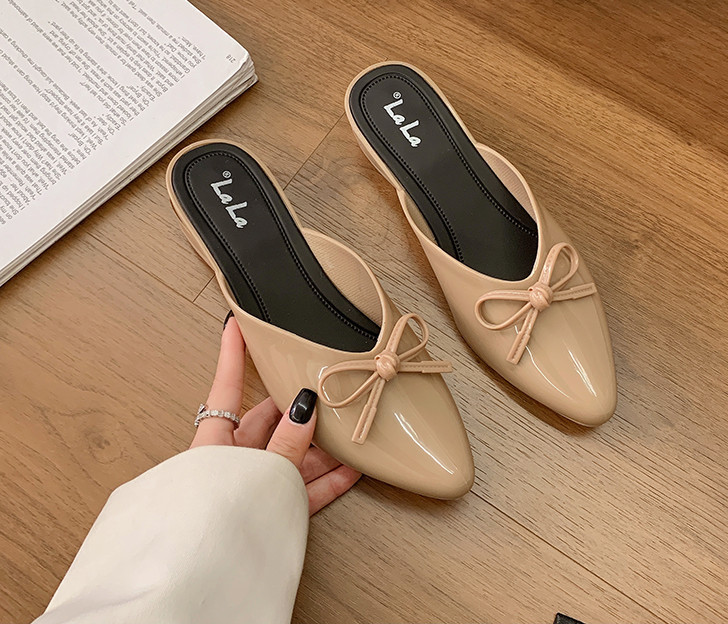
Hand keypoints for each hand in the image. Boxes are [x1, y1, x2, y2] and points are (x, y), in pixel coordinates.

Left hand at [191, 315, 360, 514]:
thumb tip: (306, 406)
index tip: (236, 322)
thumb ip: (286, 442)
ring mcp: (252, 487)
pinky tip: (352, 469)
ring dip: (322, 447)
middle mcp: (232, 460)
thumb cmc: (209, 520)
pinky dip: (327, 480)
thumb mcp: (256, 470)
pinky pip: (302, 489)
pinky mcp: (269, 512)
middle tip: (328, 390)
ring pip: (292, 456)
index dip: (232, 352)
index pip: (226, 386)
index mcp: (214, 442)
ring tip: (352, 430)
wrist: (200, 580)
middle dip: (301, 408)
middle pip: (270, 422)